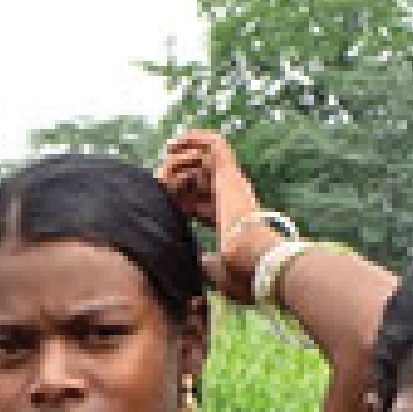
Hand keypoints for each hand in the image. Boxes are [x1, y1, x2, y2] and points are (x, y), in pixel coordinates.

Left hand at [158, 127, 270, 295]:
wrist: (255, 259)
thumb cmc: (240, 273)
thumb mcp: (214, 270)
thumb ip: (202, 263)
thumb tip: (191, 265)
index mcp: (228, 221)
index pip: (199, 201)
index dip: (178, 198)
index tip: (159, 201)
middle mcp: (232, 198)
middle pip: (199, 178)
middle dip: (175, 177)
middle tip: (157, 181)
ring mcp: (233, 184)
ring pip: (204, 157)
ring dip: (180, 158)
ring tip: (162, 164)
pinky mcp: (231, 172)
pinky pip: (214, 143)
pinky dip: (194, 138)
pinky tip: (172, 145)